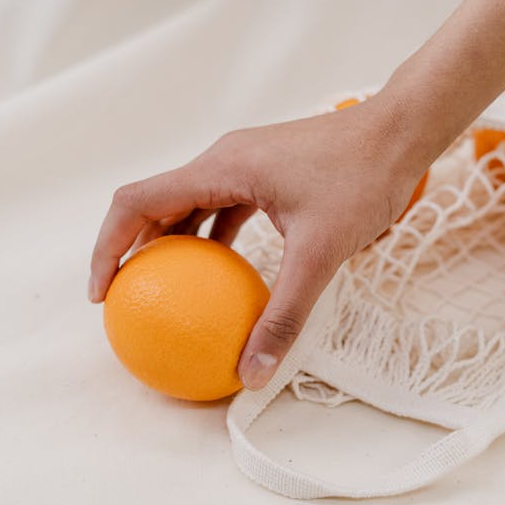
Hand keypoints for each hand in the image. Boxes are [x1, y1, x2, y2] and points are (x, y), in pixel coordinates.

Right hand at [88, 93, 423, 389]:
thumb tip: (254, 372)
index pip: (137, 202)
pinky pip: (222, 205)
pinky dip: (211, 238)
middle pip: (155, 203)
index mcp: (221, 168)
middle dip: (133, 250)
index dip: (108, 246)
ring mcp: (245, 162)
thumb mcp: (320, 253)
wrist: (400, 132)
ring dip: (172, 245)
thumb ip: (285, 313)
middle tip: (128, 301)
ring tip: (167, 292)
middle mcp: (223, 159)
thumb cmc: (362, 179)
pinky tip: (224, 275)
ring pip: (188, 204)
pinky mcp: (266, 171)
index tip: (103, 294)